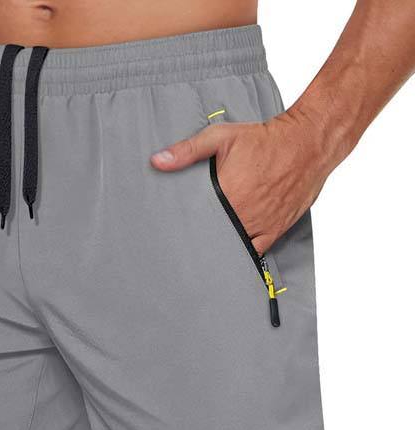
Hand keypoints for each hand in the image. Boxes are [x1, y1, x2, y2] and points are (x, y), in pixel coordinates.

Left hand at [151, 111, 328, 254]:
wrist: (308, 142)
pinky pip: (255, 251)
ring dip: (220, 249)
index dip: (184, 231)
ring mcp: (261, 225)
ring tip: (203, 254)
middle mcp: (244, 214)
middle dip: (200, 241)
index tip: (173, 235)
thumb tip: (158, 161)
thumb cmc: (265, 139)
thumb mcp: (222, 137)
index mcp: (227, 194)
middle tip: (184, 247)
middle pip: (214, 238)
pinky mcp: (276, 229)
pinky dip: (242, 253)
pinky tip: (229, 255)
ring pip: (233, 247)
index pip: (197, 223)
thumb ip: (187, 151)